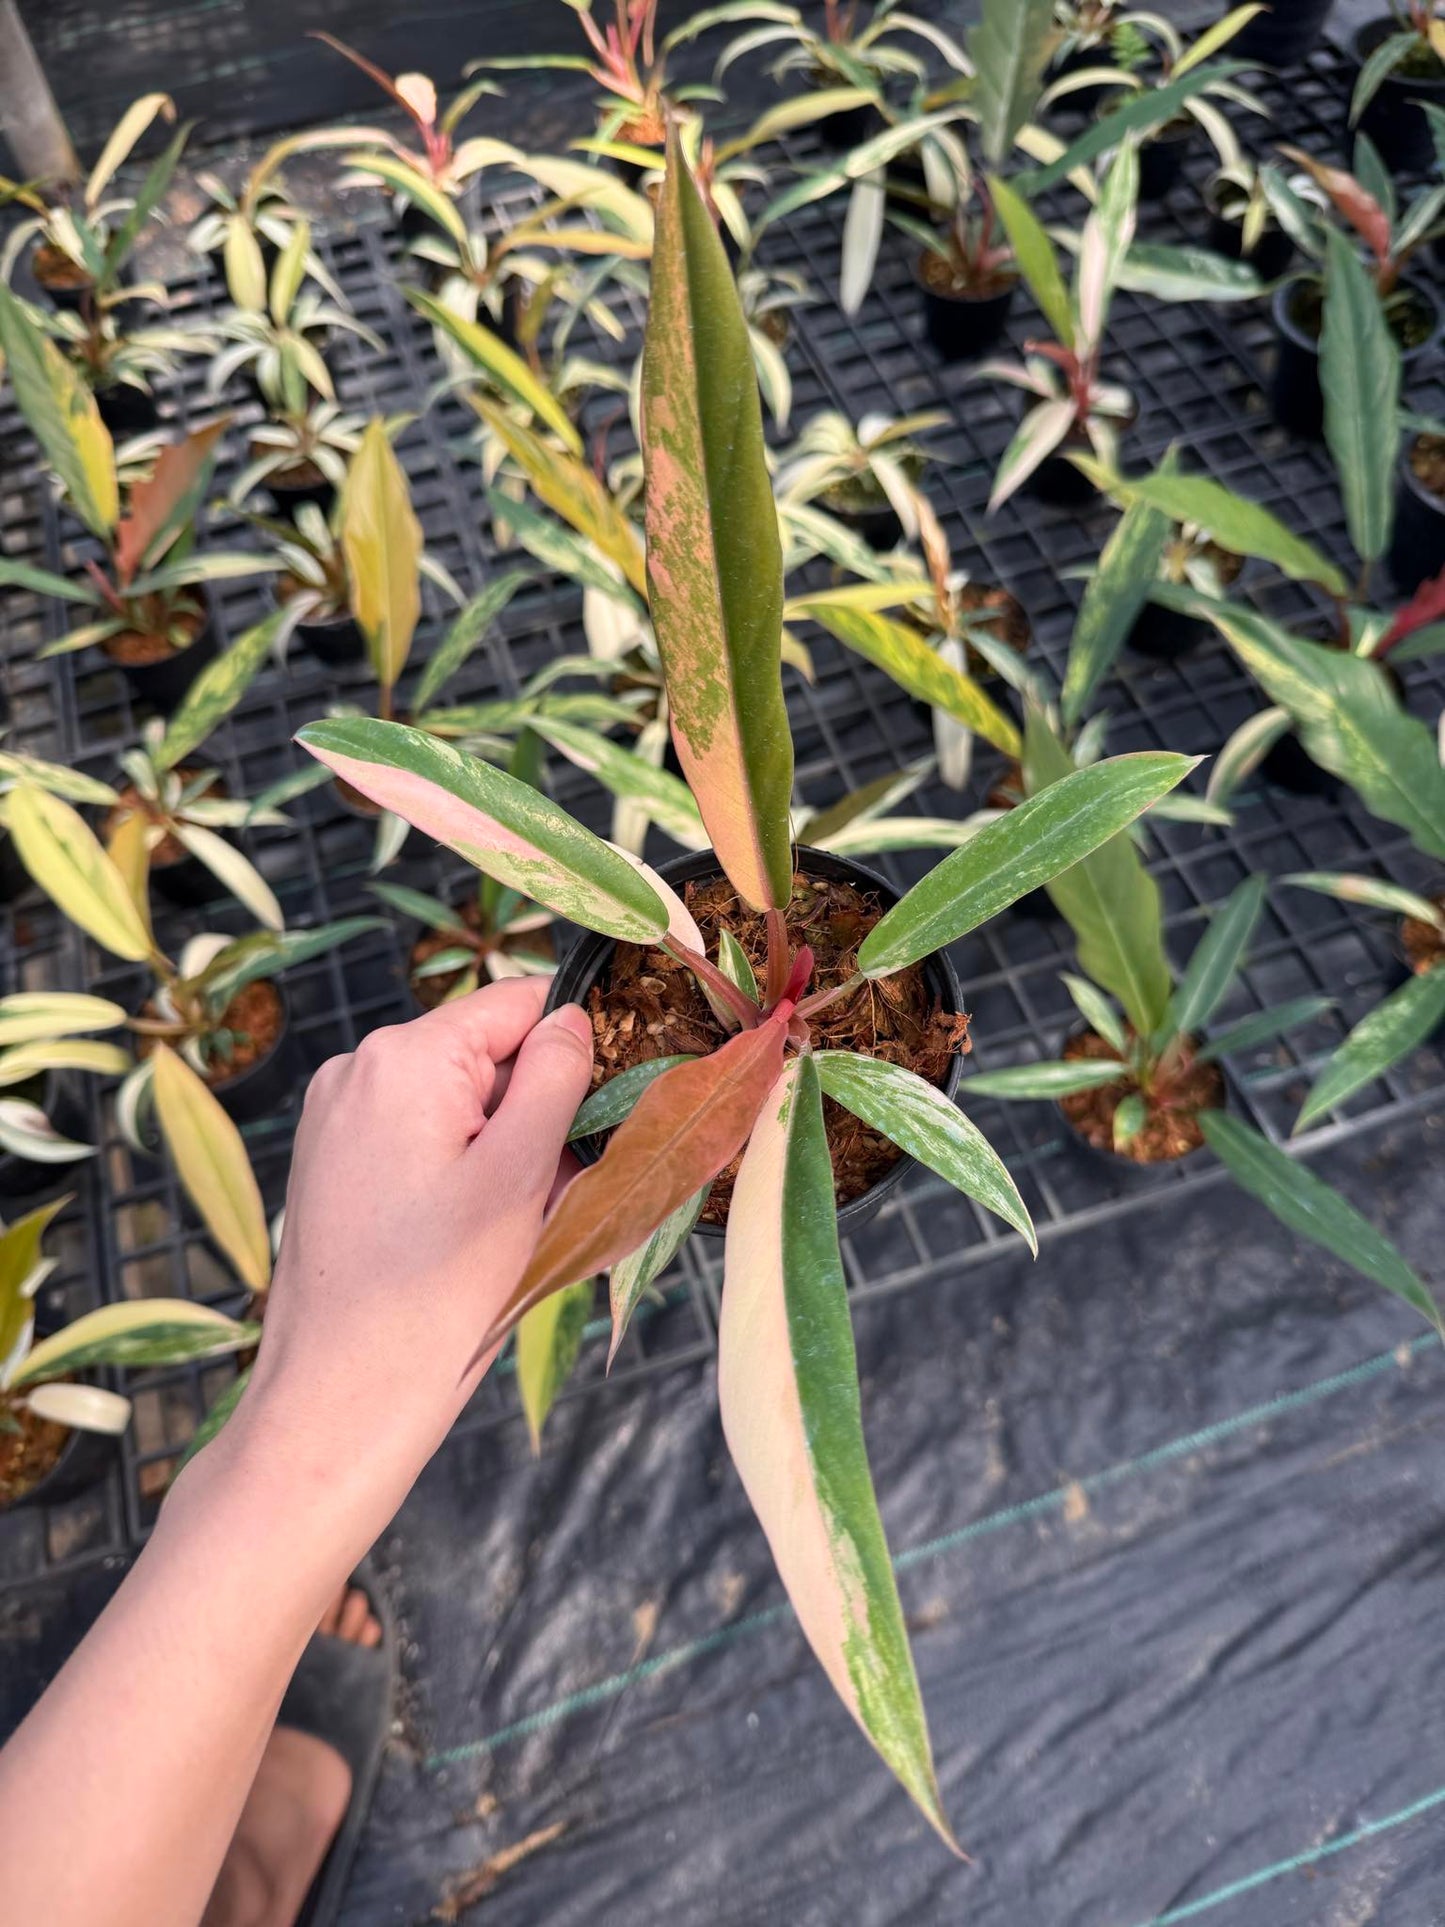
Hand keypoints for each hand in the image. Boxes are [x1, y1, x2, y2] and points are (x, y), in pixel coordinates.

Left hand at [188, 980, 592, 1527]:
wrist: (338, 1402)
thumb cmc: (436, 1295)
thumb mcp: (520, 1174)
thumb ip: (553, 1077)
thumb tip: (571, 1018)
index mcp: (404, 1056)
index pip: (516, 1004)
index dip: (568, 1054)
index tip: (593, 1122)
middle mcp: (358, 1070)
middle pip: (487, 1059)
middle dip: (535, 1118)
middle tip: (553, 1198)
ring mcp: (336, 1119)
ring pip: (459, 1109)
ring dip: (504, 1158)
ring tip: (512, 1236)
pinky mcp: (331, 1166)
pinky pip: (421, 1145)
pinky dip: (462, 1181)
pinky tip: (472, 1247)